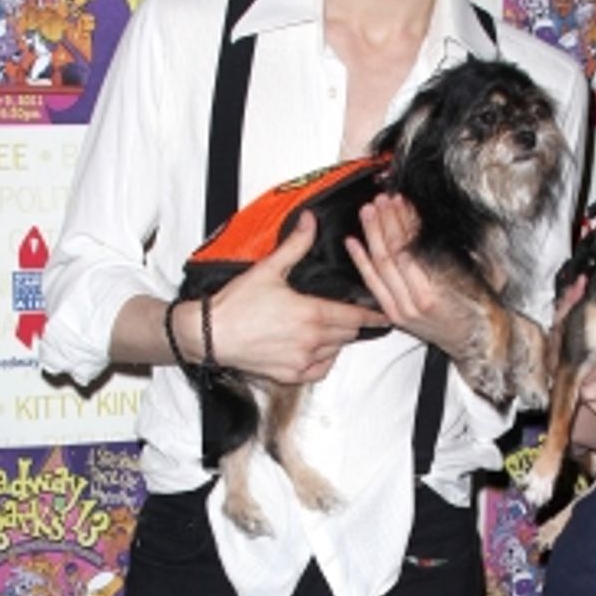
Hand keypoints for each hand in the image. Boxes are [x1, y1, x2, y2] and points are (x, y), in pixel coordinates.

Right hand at [208, 211, 382, 383]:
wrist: (211, 333)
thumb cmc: (236, 304)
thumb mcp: (268, 268)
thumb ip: (295, 245)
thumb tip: (310, 221)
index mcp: (311, 314)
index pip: (355, 317)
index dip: (372, 315)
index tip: (384, 315)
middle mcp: (312, 340)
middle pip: (347, 334)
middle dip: (351, 324)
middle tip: (350, 316)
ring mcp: (302, 360)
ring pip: (335, 351)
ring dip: (336, 340)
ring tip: (328, 328)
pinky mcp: (290, 375)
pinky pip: (320, 371)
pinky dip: (323, 360)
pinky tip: (317, 349)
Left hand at [345, 193, 483, 357]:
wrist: (477, 343)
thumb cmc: (481, 312)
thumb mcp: (479, 279)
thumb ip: (460, 255)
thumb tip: (442, 226)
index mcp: (433, 295)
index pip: (410, 250)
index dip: (404, 223)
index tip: (402, 203)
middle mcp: (413, 304)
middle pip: (392, 256)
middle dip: (386, 223)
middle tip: (381, 201)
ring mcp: (401, 311)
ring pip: (380, 268)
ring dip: (372, 236)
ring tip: (368, 212)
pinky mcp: (394, 315)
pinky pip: (373, 286)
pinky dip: (361, 262)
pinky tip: (353, 244)